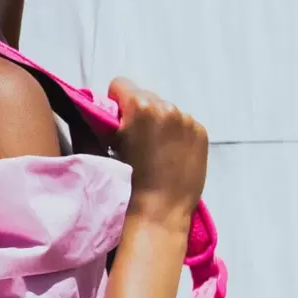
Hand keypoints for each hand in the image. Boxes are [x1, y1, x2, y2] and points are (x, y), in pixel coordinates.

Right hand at [107, 78, 207, 227]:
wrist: (158, 213)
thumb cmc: (125, 183)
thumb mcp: (102, 148)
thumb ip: (98, 122)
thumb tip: (96, 110)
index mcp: (140, 106)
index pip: (120, 84)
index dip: (114, 104)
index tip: (115, 125)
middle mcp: (167, 106)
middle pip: (145, 96)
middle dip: (137, 113)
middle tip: (134, 141)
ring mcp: (187, 120)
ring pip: (165, 110)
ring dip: (158, 123)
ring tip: (153, 152)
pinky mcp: (201, 133)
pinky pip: (183, 124)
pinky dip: (175, 135)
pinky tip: (170, 156)